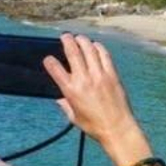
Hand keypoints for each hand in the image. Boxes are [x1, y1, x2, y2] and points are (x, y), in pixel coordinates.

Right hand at [43, 33, 142, 152]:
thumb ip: (65, 105)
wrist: (117, 128)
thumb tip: (59, 98)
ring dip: (82, 40)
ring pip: (88, 49)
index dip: (49, 61)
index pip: (54, 68)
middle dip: (66, 41)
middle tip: (64, 36)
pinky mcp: (112, 75)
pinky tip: (95, 45)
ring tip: (79, 38)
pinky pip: (104, 55)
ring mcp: (99, 75)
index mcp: (70, 90)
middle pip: (72, 52)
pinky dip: (98, 48)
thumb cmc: (94, 126)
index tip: (48, 58)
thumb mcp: (73, 117)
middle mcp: (83, 80)